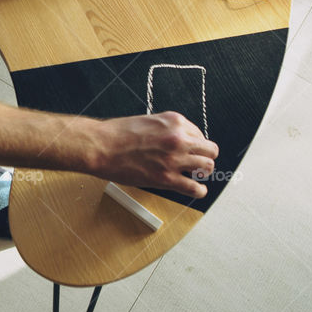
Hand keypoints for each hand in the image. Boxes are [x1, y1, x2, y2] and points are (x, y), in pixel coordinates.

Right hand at [92, 112, 219, 198]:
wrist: (101, 146)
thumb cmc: (117, 133)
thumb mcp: (148, 121)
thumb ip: (166, 129)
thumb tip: (178, 140)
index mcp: (174, 122)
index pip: (199, 133)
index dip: (194, 143)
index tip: (190, 150)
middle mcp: (179, 139)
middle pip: (210, 150)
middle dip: (205, 156)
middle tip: (197, 162)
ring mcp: (174, 159)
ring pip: (207, 167)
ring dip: (203, 172)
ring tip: (195, 175)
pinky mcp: (167, 178)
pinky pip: (195, 188)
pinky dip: (198, 191)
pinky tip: (194, 190)